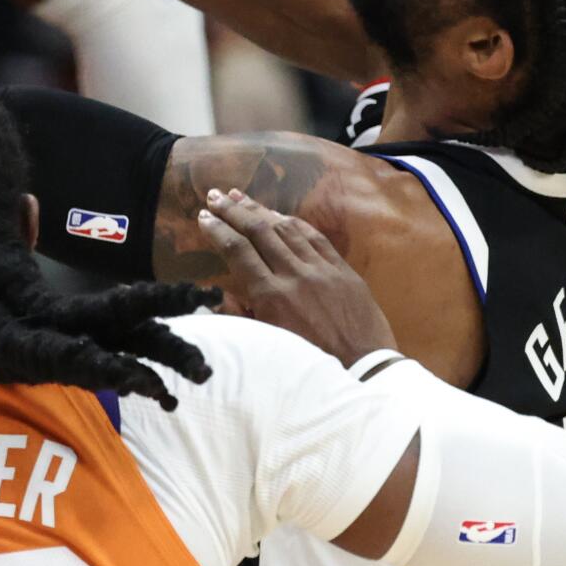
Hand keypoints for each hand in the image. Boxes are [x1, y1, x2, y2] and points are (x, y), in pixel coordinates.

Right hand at [198, 187, 396, 366]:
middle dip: (234, 211)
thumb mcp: (267, 345)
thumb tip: (221, 293)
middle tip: (215, 195)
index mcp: (271, 296)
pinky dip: (294, 222)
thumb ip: (242, 315)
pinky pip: (315, 237)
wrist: (363, 370)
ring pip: (286, 228)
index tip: (203, 216)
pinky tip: (280, 214)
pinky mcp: (342, 268)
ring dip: (260, 209)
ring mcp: (320, 268)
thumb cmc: (310, 365)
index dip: (219, 230)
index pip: (238, 251)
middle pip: (259, 231)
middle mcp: (294, 275)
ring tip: (240, 197)